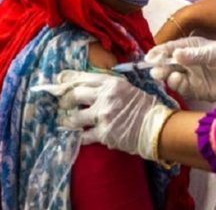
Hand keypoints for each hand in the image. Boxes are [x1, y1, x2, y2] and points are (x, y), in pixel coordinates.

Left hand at [33, 71, 174, 161]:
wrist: (156, 127)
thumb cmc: (145, 107)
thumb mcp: (127, 88)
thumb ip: (109, 87)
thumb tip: (89, 86)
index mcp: (112, 83)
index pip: (84, 78)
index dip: (68, 79)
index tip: (59, 80)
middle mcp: (105, 97)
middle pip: (75, 95)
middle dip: (65, 100)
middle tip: (62, 104)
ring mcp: (103, 115)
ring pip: (75, 117)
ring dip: (68, 120)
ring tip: (65, 122)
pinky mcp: (103, 133)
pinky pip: (83, 136)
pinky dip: (79, 136)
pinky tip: (76, 137)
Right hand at [145, 37, 215, 101]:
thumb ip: (196, 54)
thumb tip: (176, 54)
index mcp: (194, 46)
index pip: (173, 48)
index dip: (160, 51)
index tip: (150, 56)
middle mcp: (191, 60)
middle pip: (169, 63)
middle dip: (160, 65)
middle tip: (155, 69)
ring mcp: (194, 75)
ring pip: (173, 76)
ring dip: (167, 76)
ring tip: (164, 75)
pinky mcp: (198, 89)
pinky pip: (183, 88)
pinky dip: (178, 86)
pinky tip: (178, 82)